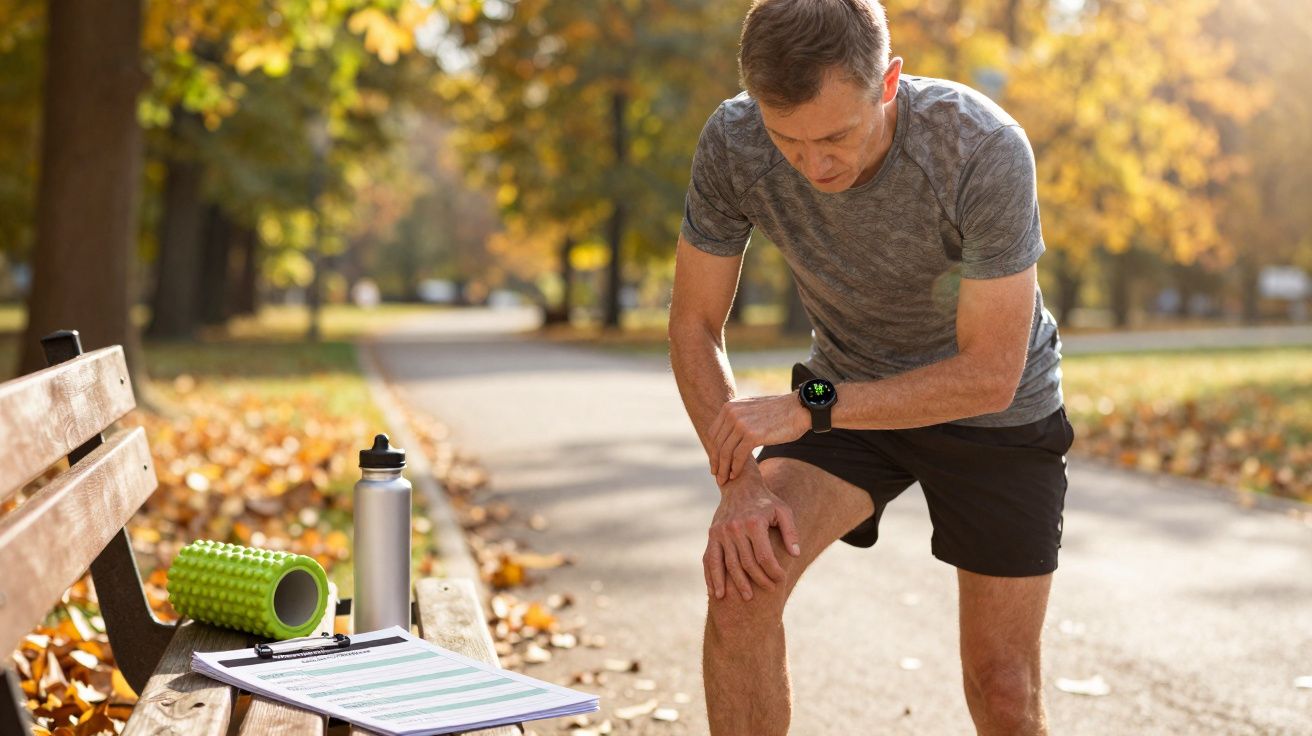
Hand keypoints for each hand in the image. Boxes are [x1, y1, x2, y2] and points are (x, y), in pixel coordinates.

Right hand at [703, 463, 801, 601]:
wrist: (740, 486)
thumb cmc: (766, 501)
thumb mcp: (783, 511)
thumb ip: (790, 532)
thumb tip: (796, 554)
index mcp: (753, 523)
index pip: (764, 556)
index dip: (773, 571)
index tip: (781, 580)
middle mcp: (735, 528)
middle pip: (746, 563)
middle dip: (759, 580)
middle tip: (769, 591)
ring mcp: (720, 532)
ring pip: (727, 565)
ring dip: (736, 585)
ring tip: (746, 599)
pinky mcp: (712, 535)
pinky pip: (710, 560)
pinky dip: (712, 577)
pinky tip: (715, 593)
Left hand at [708, 393, 807, 484]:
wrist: (800, 408)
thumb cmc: (779, 412)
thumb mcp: (752, 410)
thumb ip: (739, 418)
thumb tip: (729, 433)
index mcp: (730, 406)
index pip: (713, 432)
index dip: (713, 450)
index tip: (716, 463)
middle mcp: (732, 413)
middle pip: (717, 443)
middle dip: (716, 462)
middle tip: (717, 475)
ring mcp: (741, 423)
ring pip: (725, 451)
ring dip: (723, 468)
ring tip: (724, 480)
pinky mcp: (752, 435)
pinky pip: (738, 456)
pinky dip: (735, 468)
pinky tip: (735, 475)